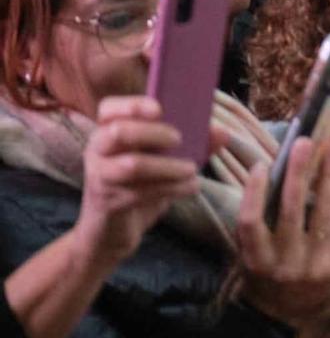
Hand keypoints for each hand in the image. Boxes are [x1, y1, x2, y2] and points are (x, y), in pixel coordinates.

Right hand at [74, 95, 202, 268]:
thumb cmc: (139, 188)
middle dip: (153, 132)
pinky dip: (173, 188)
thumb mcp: (164, 163)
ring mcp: (101, 177)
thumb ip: (192, 145)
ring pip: (133, 165)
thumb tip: (223, 132)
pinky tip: (191, 187)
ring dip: (169, 166)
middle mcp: (98, 151)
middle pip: (118, 131)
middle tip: (179, 139)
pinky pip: (142, 192)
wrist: (112, 232)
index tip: (160, 108)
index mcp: (108, 134)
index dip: (132, 104)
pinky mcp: (110, 202)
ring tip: (191, 169)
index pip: (109, 109)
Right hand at [237, 137, 329, 327]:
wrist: (290, 312)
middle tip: (305, 142)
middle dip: (298, 171)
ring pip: (321, 213)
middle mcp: (282, 263)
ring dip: (328, 178)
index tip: (262, 164)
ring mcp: (311, 266)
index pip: (250, 221)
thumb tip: (273, 172)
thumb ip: (258, 222)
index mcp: (254, 258)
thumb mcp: (251, 252)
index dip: (255, 191)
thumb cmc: (267, 272)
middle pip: (289, 209)